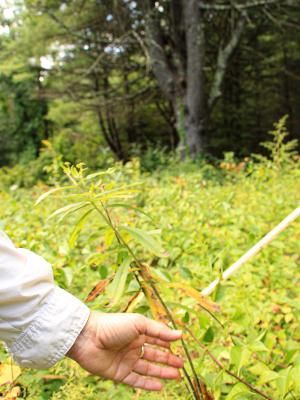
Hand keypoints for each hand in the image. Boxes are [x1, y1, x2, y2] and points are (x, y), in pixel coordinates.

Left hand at [67, 312, 182, 390]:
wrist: (88, 338)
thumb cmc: (113, 325)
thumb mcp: (139, 324)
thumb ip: (159, 331)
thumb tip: (180, 334)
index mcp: (137, 332)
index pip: (157, 338)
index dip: (168, 343)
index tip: (181, 347)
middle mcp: (133, 346)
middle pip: (154, 355)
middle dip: (168, 360)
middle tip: (182, 366)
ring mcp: (126, 360)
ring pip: (148, 369)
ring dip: (162, 372)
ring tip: (176, 376)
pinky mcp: (119, 373)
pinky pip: (136, 381)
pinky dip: (148, 384)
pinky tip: (160, 386)